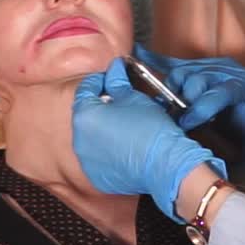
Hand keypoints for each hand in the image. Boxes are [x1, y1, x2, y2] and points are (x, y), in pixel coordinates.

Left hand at [72, 58, 225, 220]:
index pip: (85, 90)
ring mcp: (86, 160)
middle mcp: (79, 139)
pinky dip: (107, 149)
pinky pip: (98, 156)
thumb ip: (117, 82)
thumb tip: (114, 69)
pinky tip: (125, 144)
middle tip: (119, 100)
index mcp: (85, 116)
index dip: (99, 80)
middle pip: (86, 114)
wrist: (165, 165)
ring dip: (103, 127)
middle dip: (100, 105)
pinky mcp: (97, 176)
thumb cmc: (151, 129)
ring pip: (91, 136)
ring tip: (124, 124)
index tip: (110, 78)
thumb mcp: (134, 98)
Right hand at [134, 43, 244, 171]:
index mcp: (242, 88)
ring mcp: (210, 65)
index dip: (200, 110)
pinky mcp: (198, 65)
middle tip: (174, 122)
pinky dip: (156, 61)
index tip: (185, 125)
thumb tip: (216, 178)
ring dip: (171, 90)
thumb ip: (242, 163)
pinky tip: (137, 55)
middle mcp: (225, 71)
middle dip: (182, 102)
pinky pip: (174, 62)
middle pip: (196, 80)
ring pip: (182, 72)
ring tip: (166, 108)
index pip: (218, 94)